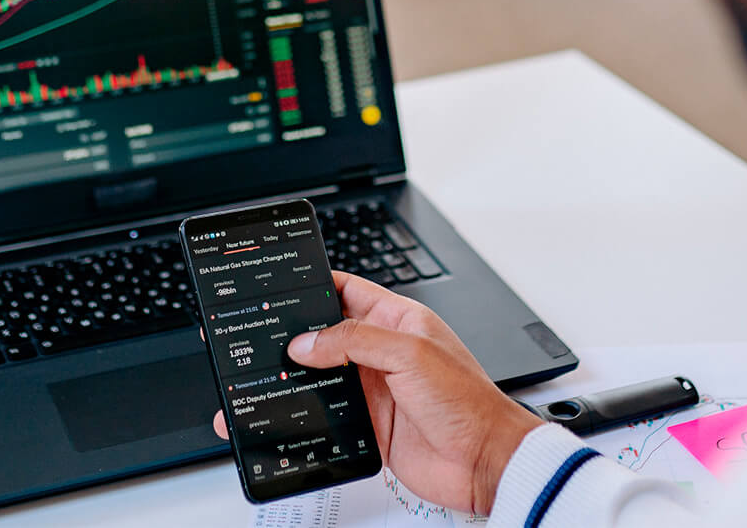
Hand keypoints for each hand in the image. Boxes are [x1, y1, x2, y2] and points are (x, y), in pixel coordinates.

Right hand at [212, 271, 540, 514]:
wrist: (483, 462)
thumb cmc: (467, 402)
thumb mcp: (410, 355)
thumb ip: (356, 341)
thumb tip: (308, 341)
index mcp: (400, 320)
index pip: (349, 291)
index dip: (318, 286)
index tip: (283, 285)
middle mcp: (385, 351)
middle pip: (330, 334)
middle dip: (298, 334)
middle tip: (263, 334)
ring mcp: (377, 388)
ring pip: (325, 375)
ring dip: (301, 375)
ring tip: (267, 373)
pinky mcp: (371, 424)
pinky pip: (332, 413)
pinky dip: (310, 412)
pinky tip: (291, 411)